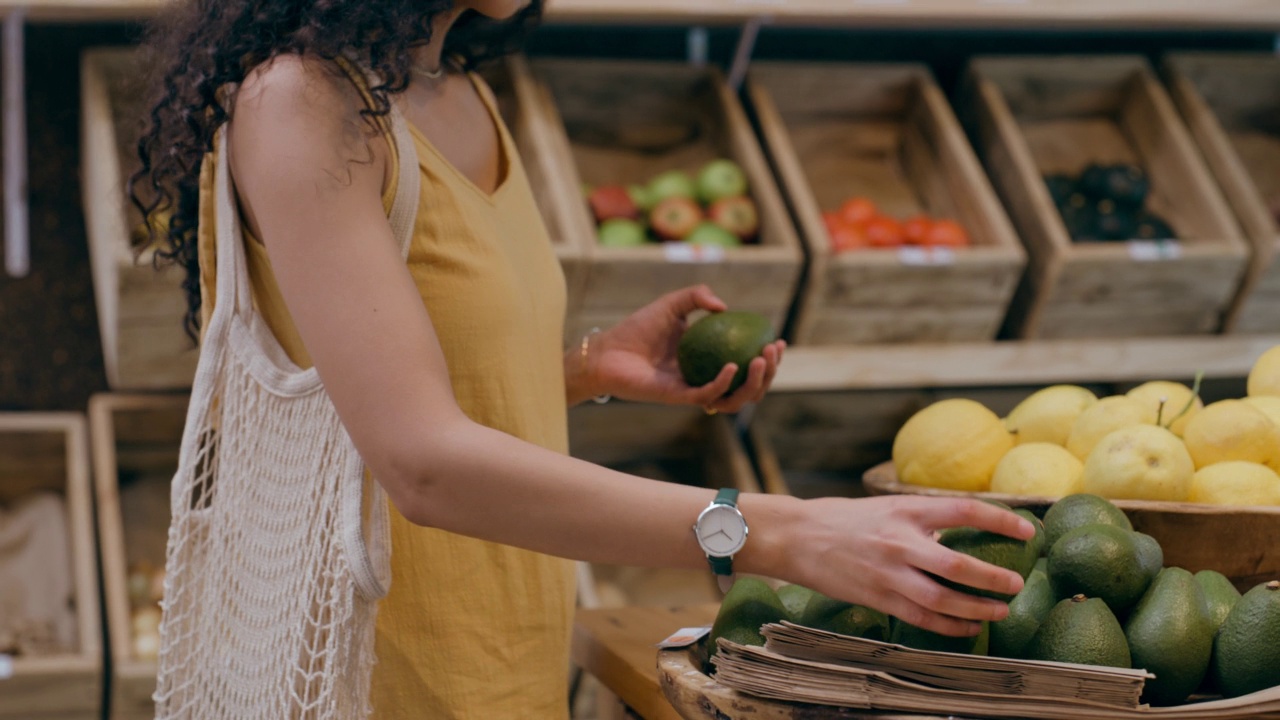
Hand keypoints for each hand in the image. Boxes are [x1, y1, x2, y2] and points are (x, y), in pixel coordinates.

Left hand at [580, 285, 785, 411]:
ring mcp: (694, 390)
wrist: (608, 350)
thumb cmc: (638, 328)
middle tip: (773, 351)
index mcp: (710, 360)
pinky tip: (733, 366)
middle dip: (770, 372)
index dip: (769, 357)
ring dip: (754, 384)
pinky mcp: (678, 397)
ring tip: (761, 361)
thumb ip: (697, 296)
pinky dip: (723, 383)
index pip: (748, 364)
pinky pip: (708, 395)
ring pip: (735, 398)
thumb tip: (725, 307)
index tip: (778, 341)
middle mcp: (706, 378)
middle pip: (749, 386)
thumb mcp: (672, 304)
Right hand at [774, 496, 1034, 636]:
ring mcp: (889, 573)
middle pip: (959, 564)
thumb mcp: (886, 507)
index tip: (1028, 530)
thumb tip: (958, 533)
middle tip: (1016, 584)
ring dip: (977, 608)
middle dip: (994, 578)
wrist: (798, 536)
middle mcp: (901, 542)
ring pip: (943, 598)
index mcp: (907, 511)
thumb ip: (920, 521)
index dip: (1002, 519)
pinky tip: (967, 627)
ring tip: (1000, 611)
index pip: (965, 511)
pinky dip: (949, 626)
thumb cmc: (843, 518)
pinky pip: (921, 617)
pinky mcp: (877, 596)